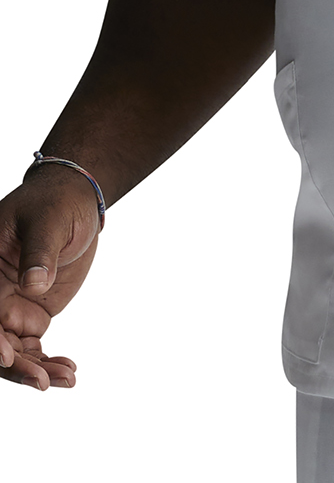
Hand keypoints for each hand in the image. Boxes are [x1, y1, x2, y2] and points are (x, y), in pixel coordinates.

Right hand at [0, 166, 101, 389]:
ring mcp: (9, 307)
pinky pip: (32, 348)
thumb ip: (39, 251)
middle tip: (43, 381)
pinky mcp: (30, 315)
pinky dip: (47, 363)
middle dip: (14, 364)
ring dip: (34, 371)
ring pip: (12, 352)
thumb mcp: (48, 220)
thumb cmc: (56, 202)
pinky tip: (69, 372)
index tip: (7, 355)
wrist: (77, 201)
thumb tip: (33, 283)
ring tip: (65, 379)